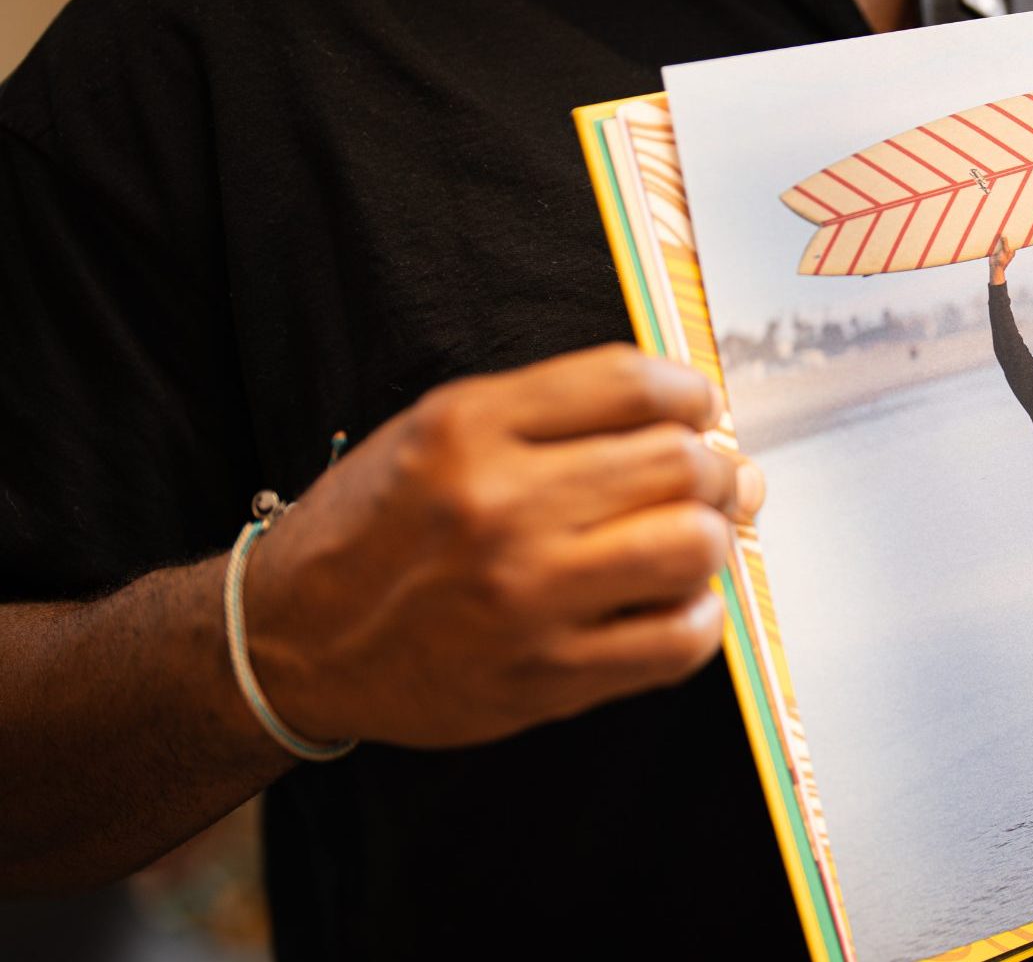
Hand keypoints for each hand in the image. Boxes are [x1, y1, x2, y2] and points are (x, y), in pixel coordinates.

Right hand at [243, 343, 764, 748]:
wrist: (290, 641)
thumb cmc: (376, 530)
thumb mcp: (435, 431)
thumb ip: (549, 413)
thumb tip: (684, 417)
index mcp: (472, 428)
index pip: (631, 383)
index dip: (691, 393)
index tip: (699, 410)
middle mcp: (501, 506)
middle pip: (679, 464)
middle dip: (718, 468)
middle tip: (717, 481)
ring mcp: (526, 595)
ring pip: (693, 546)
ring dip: (714, 539)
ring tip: (697, 540)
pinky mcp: (546, 675)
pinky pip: (678, 640)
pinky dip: (699, 617)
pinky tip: (676, 604)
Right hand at [988, 234, 1015, 283]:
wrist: (994, 267)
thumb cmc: (1002, 261)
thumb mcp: (1005, 251)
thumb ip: (1005, 243)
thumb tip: (1004, 236)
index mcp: (1011, 251)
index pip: (1013, 242)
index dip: (1013, 237)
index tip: (1013, 230)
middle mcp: (1006, 249)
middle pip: (1006, 241)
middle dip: (1005, 235)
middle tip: (1005, 227)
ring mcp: (1000, 250)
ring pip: (1000, 242)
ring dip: (999, 237)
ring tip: (998, 229)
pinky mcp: (995, 250)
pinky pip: (995, 244)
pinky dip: (994, 240)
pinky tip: (992, 235)